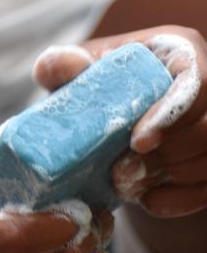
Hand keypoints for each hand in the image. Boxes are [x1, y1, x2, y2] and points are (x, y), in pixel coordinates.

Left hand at [33, 25, 206, 217]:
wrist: (103, 117)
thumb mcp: (70, 72)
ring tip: (125, 185)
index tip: (137, 142)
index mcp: (176, 51)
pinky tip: (148, 200)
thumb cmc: (91, 85)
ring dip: (170, 178)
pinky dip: (180, 198)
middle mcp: (205, 83)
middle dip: (167, 156)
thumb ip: (60, 64)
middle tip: (120, 174)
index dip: (172, 114)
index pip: (196, 82)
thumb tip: (72, 65)